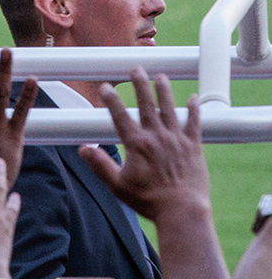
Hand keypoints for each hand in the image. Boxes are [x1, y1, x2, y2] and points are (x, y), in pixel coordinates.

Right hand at [80, 69, 208, 221]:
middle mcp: (157, 137)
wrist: (181, 210)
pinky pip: (194, 123)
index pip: (120, 116)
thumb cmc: (148, 200)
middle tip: (136, 69)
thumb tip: (83, 149)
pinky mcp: (194, 147)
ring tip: (161, 76)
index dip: (111, 100)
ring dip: (164, 91)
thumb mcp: (117, 185)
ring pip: (170, 109)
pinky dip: (194, 110)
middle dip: (140, 85)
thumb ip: (99, 165)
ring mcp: (177, 140)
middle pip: (147, 105)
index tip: (105, 88)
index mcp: (136, 145)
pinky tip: (193, 98)